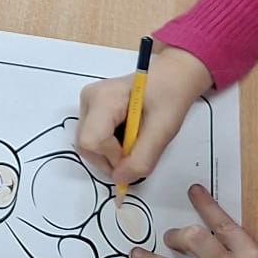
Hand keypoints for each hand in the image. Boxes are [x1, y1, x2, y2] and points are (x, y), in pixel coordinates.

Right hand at [75, 44, 212, 183]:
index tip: (136, 154)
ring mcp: (87, 104)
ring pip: (88, 145)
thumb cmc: (169, 97)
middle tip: (137, 153)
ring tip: (134, 142)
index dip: (113, 157)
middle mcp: (89, 99)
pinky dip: (109, 147)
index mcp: (104, 98)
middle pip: (86, 145)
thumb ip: (142, 158)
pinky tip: (127, 137)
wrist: (172, 78)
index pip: (92, 140)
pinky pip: (93, 139)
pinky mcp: (91, 110)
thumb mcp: (163, 131)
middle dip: (111, 159)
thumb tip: (120, 179)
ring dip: (111, 154)